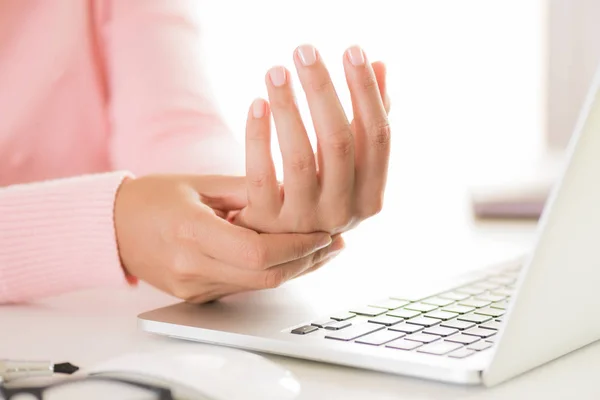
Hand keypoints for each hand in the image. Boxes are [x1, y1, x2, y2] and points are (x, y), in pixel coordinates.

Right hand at [114, 174, 342, 302]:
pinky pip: (243, 287)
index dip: (297, 246)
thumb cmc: (152, 197)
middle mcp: (191, 267)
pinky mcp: (194, 296)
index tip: (322, 234)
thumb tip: (294, 191)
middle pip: (265, 276)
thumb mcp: (200, 184)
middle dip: (305, 262)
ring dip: (293, 269)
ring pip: (259, 286)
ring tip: (319, 248)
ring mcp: (192, 287)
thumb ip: (248, 189)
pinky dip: (269, 273)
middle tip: (332, 244)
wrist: (111, 228)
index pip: (258, 252)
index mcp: (191, 232)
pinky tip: (287, 256)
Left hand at [234, 45, 390, 234]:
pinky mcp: (266, 221)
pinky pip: (260, 174)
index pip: (379, 138)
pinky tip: (256, 103)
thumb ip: (366, 119)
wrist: (278, 240)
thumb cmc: (320, 189)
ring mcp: (302, 221)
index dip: (367, 92)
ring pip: (298, 157)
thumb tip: (381, 64)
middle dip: (323, 91)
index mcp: (371, 197)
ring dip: (287, 107)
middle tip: (304, 50)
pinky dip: (258, 136)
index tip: (353, 50)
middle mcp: (341, 212)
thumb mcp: (350, 163)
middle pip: (339, 143)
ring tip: (276, 70)